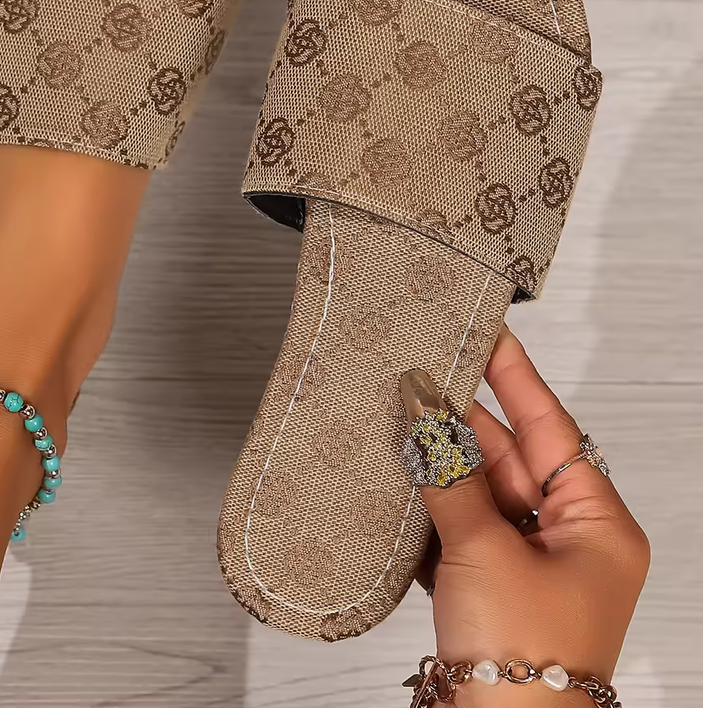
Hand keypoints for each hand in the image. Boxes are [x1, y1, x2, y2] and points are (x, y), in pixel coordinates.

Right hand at [416, 327, 648, 705]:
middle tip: (419, 374)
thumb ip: (447, 475)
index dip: (516, 376)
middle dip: (461, 421)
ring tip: (398, 419)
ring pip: (478, 492)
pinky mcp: (490, 587)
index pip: (552, 426)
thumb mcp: (484, 551)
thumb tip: (419, 407)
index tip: (488, 332)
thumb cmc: (526, 659)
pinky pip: (458, 529)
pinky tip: (396, 482)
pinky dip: (428, 510)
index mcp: (595, 525)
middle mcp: (566, 539)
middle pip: (509, 457)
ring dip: (438, 466)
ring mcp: (527, 563)